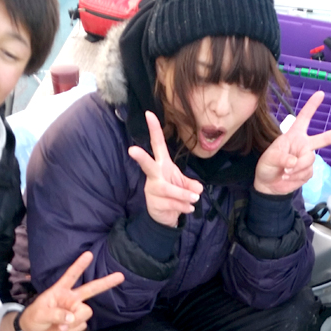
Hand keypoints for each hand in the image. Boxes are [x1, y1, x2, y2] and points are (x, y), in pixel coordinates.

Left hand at [4, 251, 123, 330]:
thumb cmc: (34, 317)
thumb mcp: (40, 314)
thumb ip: (56, 314)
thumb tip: (71, 318)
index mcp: (61, 291)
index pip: (71, 276)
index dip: (80, 266)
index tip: (89, 254)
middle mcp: (71, 299)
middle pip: (92, 289)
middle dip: (106, 282)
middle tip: (121, 276)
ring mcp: (75, 311)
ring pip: (85, 314)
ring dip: (72, 323)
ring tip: (58, 326)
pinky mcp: (77, 323)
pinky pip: (80, 327)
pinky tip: (61, 330)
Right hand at [128, 111, 202, 226]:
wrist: (164, 216)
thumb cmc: (173, 193)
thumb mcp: (183, 184)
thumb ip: (191, 184)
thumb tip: (198, 189)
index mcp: (162, 164)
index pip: (157, 144)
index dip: (154, 129)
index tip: (149, 114)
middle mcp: (155, 175)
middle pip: (148, 165)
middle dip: (141, 157)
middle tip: (132, 150)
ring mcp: (152, 189)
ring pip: (166, 189)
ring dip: (182, 194)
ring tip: (195, 199)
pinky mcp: (153, 203)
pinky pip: (170, 203)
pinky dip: (183, 206)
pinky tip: (189, 208)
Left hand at [254, 91, 330, 195]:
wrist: (268, 185)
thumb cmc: (267, 166)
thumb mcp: (270, 158)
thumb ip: (282, 158)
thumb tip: (294, 162)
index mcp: (294, 135)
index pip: (304, 118)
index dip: (312, 106)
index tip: (321, 94)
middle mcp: (304, 145)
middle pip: (325, 138)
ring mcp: (307, 159)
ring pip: (309, 161)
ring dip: (296, 168)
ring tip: (284, 172)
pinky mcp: (308, 172)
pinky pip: (307, 173)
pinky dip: (296, 176)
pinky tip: (288, 177)